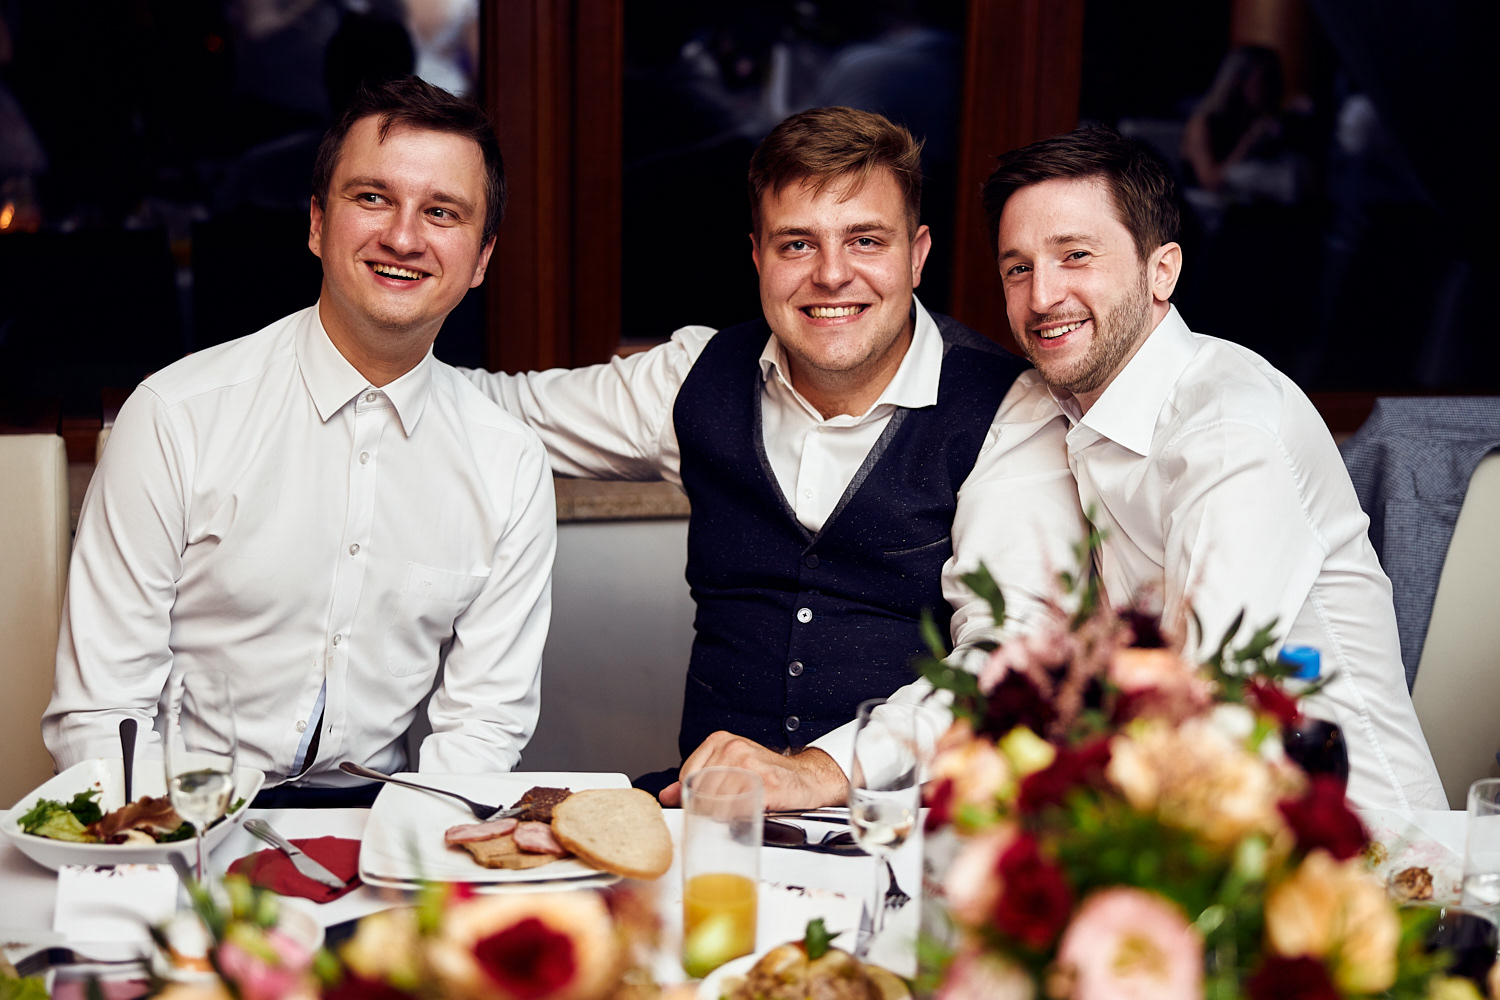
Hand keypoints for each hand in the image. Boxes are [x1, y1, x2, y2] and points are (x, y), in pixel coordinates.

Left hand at [658, 731, 848, 809]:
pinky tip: (748, 814)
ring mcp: (749, 765)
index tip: (705, 804)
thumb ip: (696, 779)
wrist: (806, 778)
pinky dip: (738, 819)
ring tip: (737, 812)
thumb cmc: (767, 775)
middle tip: (723, 812)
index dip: (693, 796)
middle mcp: (733, 749)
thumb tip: (667, 794)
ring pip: (716, 802)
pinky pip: (737, 809)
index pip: (687, 776)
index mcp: (720, 741)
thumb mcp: (729, 768)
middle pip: (700, 790)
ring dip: (723, 816)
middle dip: (707, 808)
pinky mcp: (765, 784)